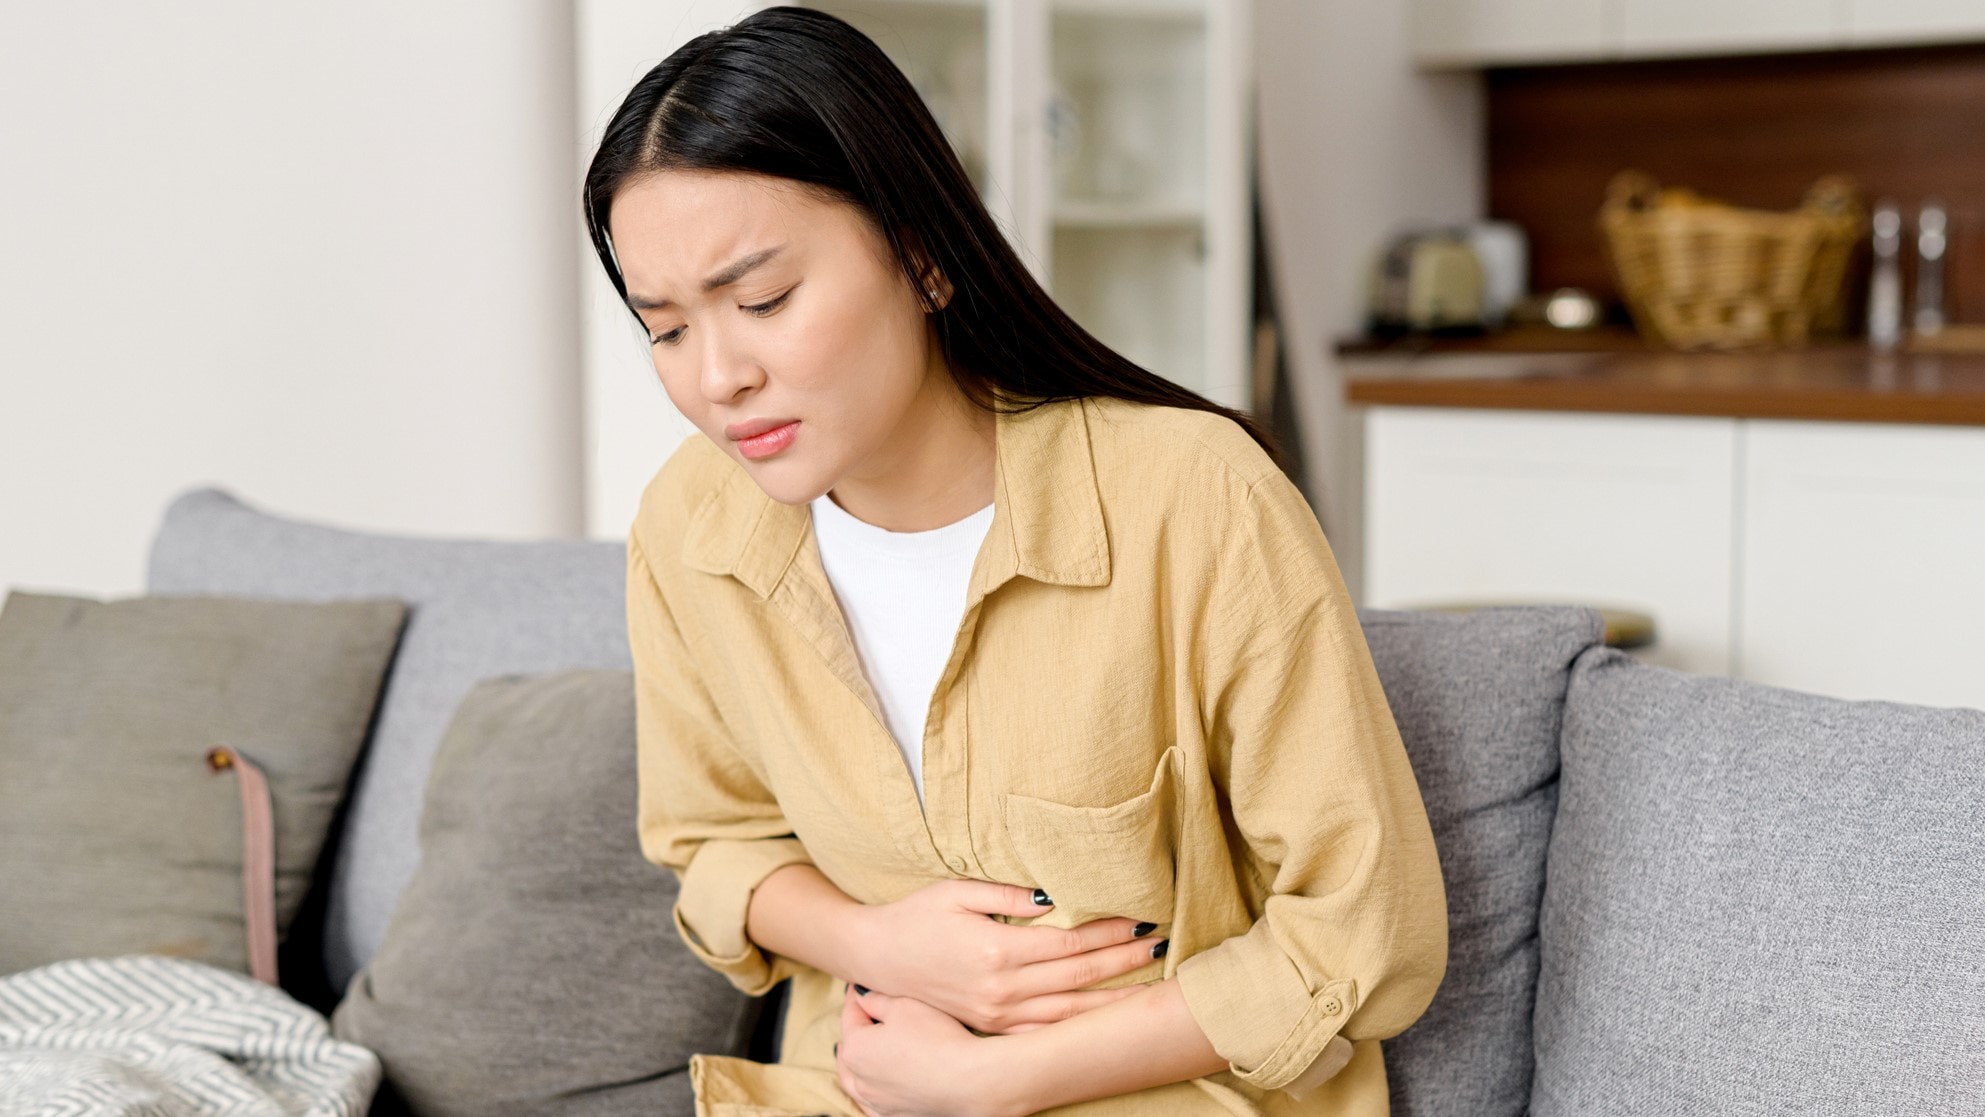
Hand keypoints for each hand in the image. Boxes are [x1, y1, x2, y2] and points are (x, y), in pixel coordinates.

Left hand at [837, 984, 1015, 1116]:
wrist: (970, 1082)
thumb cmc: (938, 1039)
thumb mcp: (904, 1005)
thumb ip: (876, 999)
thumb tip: (861, 996)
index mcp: (856, 1049)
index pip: (850, 1014)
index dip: (856, 996)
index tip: (860, 984)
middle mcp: (860, 1080)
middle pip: (849, 1049)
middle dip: (854, 1028)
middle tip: (863, 1011)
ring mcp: (876, 1102)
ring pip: (855, 1080)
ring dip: (857, 1061)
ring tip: (864, 1048)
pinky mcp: (895, 1115)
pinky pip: (872, 1102)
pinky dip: (870, 1089)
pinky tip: (876, 1084)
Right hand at [849, 879, 1162, 1034]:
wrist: (876, 957)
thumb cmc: (917, 916)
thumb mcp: (957, 891)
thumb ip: (1006, 894)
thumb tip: (1053, 896)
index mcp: (996, 952)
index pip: (1069, 945)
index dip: (1110, 934)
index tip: (1142, 921)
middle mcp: (1001, 990)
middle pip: (1078, 979)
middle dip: (1124, 964)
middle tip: (1161, 948)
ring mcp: (996, 1015)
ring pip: (1068, 1013)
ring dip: (1111, 1000)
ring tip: (1149, 988)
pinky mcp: (991, 1027)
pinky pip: (1043, 1033)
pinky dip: (1077, 1028)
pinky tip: (1104, 1023)